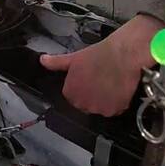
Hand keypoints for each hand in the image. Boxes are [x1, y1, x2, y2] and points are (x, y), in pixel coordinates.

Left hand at [40, 15, 164, 115]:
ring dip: (106, 100)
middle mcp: (82, 104)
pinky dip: (118, 103)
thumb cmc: (99, 55)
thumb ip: (57, 62)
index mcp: (71, 92)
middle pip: (87, 105)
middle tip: (101, 81)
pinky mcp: (115, 110)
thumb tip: (43, 60)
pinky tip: (119, 88)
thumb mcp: (74, 58)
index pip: (73, 97)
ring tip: (111, 83)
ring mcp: (99, 108)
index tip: (90, 80)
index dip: (83, 88)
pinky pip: (115, 110)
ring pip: (101, 108)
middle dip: (93, 96)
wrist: (122, 56)